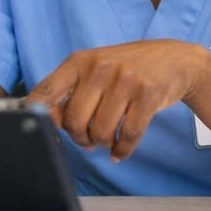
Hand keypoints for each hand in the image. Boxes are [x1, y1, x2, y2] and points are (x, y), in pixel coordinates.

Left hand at [23, 40, 210, 161]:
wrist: (174, 60)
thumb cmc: (127, 69)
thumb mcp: (95, 70)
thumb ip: (70, 92)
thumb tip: (46, 119)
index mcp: (80, 61)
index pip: (47, 90)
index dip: (35, 115)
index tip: (35, 131)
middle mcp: (101, 67)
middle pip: (74, 121)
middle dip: (79, 138)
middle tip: (88, 139)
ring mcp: (126, 80)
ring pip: (100, 132)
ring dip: (102, 144)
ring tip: (107, 139)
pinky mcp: (148, 96)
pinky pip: (127, 137)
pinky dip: (122, 151)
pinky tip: (120, 150)